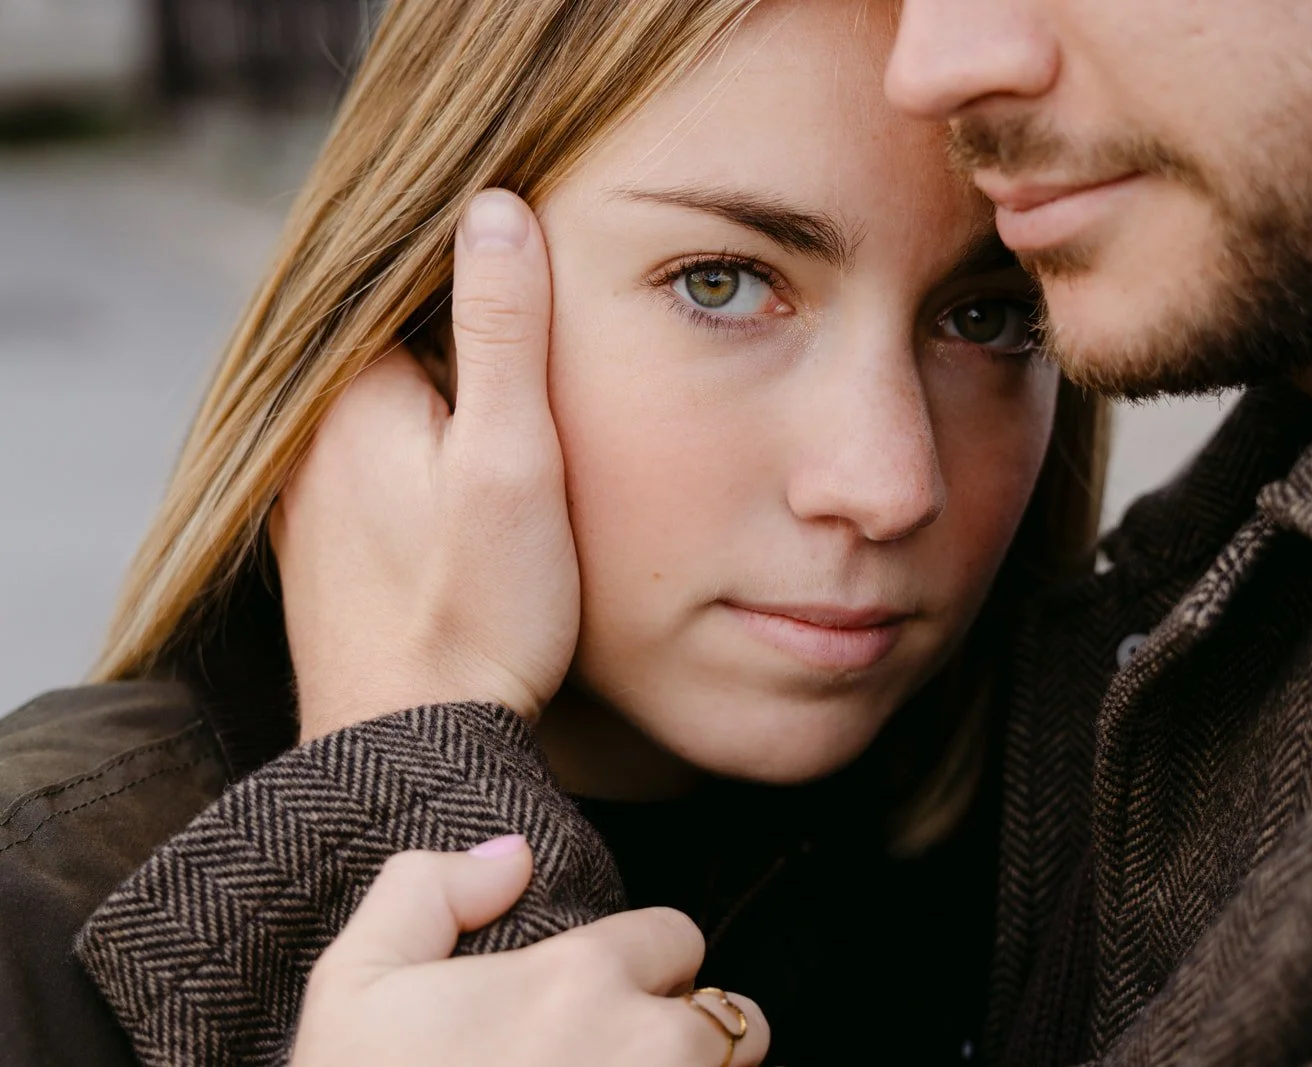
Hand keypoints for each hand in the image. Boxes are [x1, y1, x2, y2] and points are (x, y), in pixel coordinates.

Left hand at [272, 190, 578, 738]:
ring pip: (380, 404)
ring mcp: (304, 494)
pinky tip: (461, 485)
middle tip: (544, 341)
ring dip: (436, 396)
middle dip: (456, 333)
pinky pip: (368, 458)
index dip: (476, 272)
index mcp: (349, 391)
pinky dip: (414, 449)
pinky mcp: (319, 545)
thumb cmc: (479, 609)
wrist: (413, 747)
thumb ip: (506, 329)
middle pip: (391, 341)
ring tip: (512, 413)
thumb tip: (497, 208)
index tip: (540, 275)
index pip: (404, 281)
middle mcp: (306, 434)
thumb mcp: (514, 458)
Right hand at [291, 838, 770, 1066]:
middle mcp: (649, 1048)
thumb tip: (514, 854)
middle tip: (619, 1060)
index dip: (641, 963)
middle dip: (688, 1032)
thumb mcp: (353, 983)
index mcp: (581, 979)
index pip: (678, 937)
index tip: (597, 999)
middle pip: (731, 1021)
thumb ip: (429, 888)